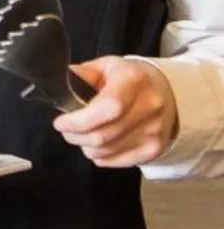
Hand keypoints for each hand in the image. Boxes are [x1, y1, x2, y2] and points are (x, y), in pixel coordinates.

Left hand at [55, 57, 179, 167]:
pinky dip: (99, 155)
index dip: (80, 120)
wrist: (168, 93)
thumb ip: (82, 75)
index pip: (108, 107)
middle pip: (103, 135)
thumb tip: (60, 85)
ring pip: (106, 151)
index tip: (61, 122)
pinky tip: (98, 142)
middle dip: (74, 135)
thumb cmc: (130, 79)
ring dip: (85, 146)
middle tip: (66, 128)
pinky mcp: (154, 149)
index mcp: (134, 80)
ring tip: (81, 134)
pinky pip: (115, 162)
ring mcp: (155, 131)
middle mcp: (149, 106)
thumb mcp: (107, 66)